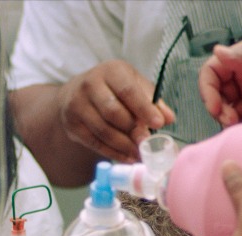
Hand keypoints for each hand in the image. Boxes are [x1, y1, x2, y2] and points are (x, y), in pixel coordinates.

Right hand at [58, 60, 175, 163]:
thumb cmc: (112, 89)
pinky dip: (113, 153)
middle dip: (132, 130)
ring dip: (124, 146)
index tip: (158, 124)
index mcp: (110, 71)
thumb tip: (169, 118)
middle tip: (146, 143)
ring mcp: (77, 105)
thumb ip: (152, 100)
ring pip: (103, 131)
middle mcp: (90, 85)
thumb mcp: (133, 85)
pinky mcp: (72, 125)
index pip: (128, 90)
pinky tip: (127, 157)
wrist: (75, 94)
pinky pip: (95, 143)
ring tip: (139, 154)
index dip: (144, 108)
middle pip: (113, 112)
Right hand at [198, 40, 241, 127]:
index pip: (211, 76)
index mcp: (237, 64)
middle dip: (220, 112)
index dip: (208, 92)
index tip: (215, 107)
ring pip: (232, 116)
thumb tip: (218, 52)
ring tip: (240, 128)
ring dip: (232, 124)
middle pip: (220, 99)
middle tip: (230, 121)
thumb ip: (241, 54)